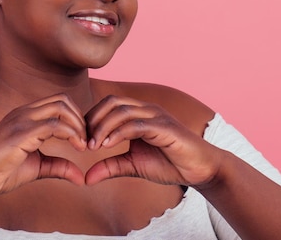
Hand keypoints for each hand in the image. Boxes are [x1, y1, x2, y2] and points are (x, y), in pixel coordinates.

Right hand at [0, 94, 87, 201]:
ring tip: (84, 145)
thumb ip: (58, 166)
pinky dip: (72, 134)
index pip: (58, 102)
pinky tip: (78, 149)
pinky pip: (54, 125)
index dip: (76, 118)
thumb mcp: (37, 167)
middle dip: (81, 118)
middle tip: (88, 141)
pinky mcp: (21, 133)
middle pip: (62, 100)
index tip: (85, 140)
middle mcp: (23, 112)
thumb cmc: (1, 173)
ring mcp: (21, 120)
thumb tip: (81, 177)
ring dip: (78, 125)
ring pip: (60, 107)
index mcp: (25, 115)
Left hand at [84, 95, 223, 187]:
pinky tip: (107, 146)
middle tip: (83, 141)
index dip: (91, 119)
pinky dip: (118, 133)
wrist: (200, 170)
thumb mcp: (133, 165)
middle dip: (93, 120)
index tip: (80, 140)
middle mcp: (146, 109)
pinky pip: (136, 124)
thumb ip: (110, 167)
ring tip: (92, 146)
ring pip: (121, 111)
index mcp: (138, 114)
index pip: (108, 105)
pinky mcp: (164, 127)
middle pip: (111, 102)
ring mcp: (156, 116)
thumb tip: (86, 178)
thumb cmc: (169, 164)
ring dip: (102, 127)